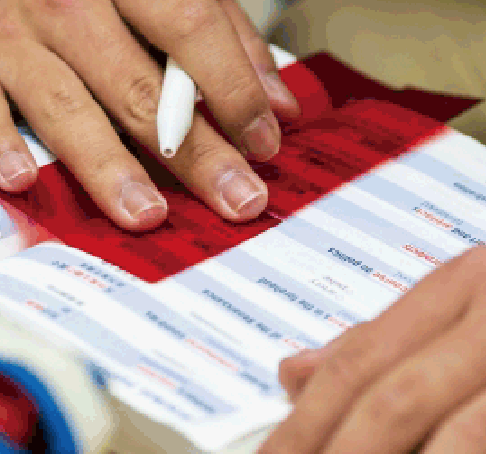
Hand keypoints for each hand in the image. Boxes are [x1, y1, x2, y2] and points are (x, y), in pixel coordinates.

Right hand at [0, 0, 298, 229]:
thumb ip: (227, 37)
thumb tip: (278, 105)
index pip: (194, 29)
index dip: (236, 90)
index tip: (264, 143)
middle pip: (142, 87)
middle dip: (196, 152)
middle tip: (236, 199)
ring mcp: (14, 30)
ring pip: (68, 106)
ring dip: (110, 166)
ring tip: (148, 212)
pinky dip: (0, 142)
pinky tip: (22, 181)